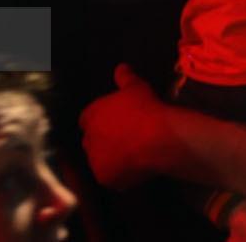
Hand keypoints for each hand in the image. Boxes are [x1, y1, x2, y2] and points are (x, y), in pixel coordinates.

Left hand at [80, 64, 175, 188]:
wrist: (157, 137)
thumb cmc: (145, 108)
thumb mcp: (137, 87)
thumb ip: (125, 78)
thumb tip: (121, 67)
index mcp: (90, 116)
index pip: (87, 119)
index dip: (102, 120)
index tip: (117, 121)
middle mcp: (88, 140)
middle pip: (91, 141)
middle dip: (103, 140)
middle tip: (125, 137)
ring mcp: (95, 162)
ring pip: (100, 161)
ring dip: (111, 158)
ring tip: (132, 154)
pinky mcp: (106, 179)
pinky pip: (112, 177)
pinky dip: (121, 174)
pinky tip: (136, 168)